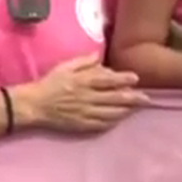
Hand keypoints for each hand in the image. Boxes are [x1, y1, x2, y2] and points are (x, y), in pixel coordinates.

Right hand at [22, 55, 148, 132]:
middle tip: (147, 98)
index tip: (136, 78)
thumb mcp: (64, 67)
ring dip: (126, 110)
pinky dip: (113, 121)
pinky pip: (102, 124)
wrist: (34, 105)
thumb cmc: (49, 83)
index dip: (123, 79)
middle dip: (133, 98)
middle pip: (114, 98)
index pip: (107, 80)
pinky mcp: (82, 125)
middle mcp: (86, 97)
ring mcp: (85, 113)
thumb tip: (99, 56)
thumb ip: (82, 62)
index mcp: (82, 81)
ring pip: (111, 112)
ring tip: (137, 108)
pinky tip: (120, 118)